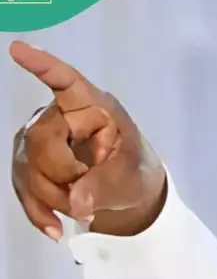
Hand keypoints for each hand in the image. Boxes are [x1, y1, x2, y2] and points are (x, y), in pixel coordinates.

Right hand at [10, 41, 166, 239]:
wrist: (126, 193)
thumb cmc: (135, 171)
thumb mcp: (133, 177)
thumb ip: (107, 185)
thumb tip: (78, 202)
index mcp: (92, 107)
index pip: (66, 82)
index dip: (44, 67)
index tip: (18, 49)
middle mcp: (61, 118)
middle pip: (41, 141)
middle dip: (63, 176)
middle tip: (89, 196)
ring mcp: (39, 140)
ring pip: (27, 168)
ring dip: (55, 197)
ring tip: (86, 210)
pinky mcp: (28, 164)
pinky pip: (23, 188)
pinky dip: (39, 212)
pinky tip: (55, 230)